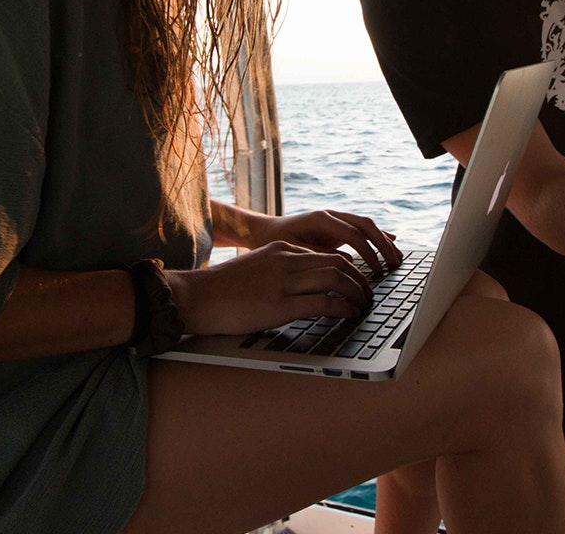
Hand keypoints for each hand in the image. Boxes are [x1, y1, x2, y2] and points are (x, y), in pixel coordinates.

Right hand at [164, 242, 372, 336]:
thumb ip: (280, 270)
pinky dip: (343, 308)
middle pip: (338, 263)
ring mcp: (284, 282)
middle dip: (360, 279)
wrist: (196, 296)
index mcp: (282, 249)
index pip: (326, 253)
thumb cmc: (222, 289)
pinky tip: (349, 315)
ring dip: (357, 293)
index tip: (358, 281)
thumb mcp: (256, 267)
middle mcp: (287, 260)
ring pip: (337, 279)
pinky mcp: (281, 305)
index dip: (349, 268)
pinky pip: (325, 302)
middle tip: (368, 294)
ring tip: (363, 306)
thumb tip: (303, 285)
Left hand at [253, 209, 402, 274]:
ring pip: (365, 226)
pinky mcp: (335, 228)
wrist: (262, 231)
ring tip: (398, 257)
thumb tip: (345, 263)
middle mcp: (330, 215)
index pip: (352, 234)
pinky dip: (376, 237)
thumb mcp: (292, 251)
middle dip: (383, 244)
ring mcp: (334, 220)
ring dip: (383, 240)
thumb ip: (317, 255)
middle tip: (396, 263)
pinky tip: (390, 242)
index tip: (376, 270)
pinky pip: (360, 230)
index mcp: (320, 219)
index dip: (367, 252)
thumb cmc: (273, 242)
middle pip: (365, 225)